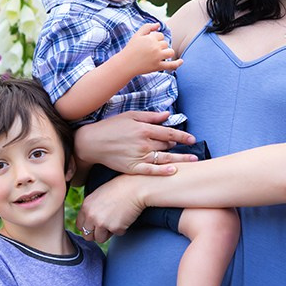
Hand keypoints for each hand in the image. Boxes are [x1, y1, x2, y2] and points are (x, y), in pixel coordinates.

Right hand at [74, 111, 198, 173]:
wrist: (92, 142)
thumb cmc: (111, 126)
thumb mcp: (131, 115)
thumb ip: (150, 116)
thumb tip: (168, 114)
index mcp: (144, 129)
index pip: (168, 133)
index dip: (182, 136)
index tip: (192, 140)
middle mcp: (144, 143)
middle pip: (167, 146)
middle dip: (180, 148)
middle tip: (193, 152)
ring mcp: (138, 156)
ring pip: (163, 158)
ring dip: (180, 160)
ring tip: (193, 161)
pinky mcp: (132, 167)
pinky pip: (151, 170)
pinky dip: (163, 171)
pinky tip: (173, 171)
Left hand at [78, 176, 148, 242]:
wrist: (137, 188)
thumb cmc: (120, 188)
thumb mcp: (99, 194)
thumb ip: (91, 207)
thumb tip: (89, 220)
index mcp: (86, 206)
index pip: (80, 225)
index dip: (88, 226)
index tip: (96, 225)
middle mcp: (91, 216)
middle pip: (87, 235)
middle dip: (96, 233)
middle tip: (106, 226)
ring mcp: (102, 223)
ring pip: (100, 238)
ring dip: (108, 233)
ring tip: (116, 220)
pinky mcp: (115, 228)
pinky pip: (116, 234)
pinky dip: (121, 229)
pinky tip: (125, 217)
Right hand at [121, 23, 181, 76]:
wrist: (126, 64)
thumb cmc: (131, 48)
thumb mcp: (137, 35)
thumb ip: (147, 27)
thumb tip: (159, 24)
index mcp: (151, 38)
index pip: (161, 36)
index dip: (156, 39)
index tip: (149, 44)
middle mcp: (155, 47)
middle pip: (165, 43)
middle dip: (160, 46)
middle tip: (150, 51)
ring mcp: (158, 57)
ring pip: (170, 52)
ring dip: (167, 52)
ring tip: (160, 55)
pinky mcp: (158, 66)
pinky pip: (171, 65)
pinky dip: (177, 64)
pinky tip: (181, 61)